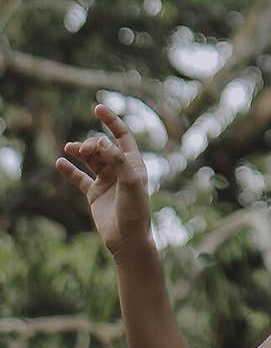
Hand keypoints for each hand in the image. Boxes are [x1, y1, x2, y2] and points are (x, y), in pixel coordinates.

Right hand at [55, 104, 152, 258]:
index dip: (111, 121)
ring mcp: (106, 180)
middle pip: (103, 147)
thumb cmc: (135, 209)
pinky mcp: (94, 193)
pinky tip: (59, 163)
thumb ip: (117, 160)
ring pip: (90, 159)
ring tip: (70, 148)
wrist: (128, 239)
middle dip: (92, 143)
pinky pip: (79, 178)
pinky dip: (69, 170)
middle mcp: (120, 169)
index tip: (97, 108)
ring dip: (80, 151)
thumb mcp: (130, 181)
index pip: (122, 136)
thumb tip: (101, 141)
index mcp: (133, 163)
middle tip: (86, 149)